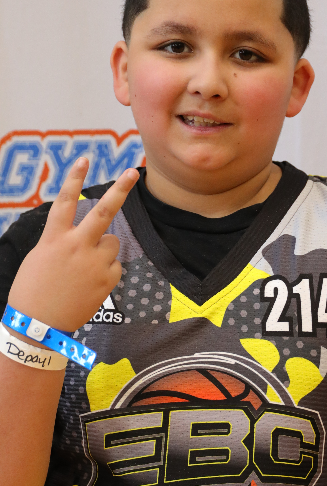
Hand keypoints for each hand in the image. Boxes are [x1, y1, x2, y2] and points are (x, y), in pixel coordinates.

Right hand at [7, 158, 138, 332]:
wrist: (38, 327)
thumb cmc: (34, 289)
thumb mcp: (40, 256)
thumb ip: (62, 239)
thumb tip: (84, 233)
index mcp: (54, 238)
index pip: (65, 201)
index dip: (74, 178)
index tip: (85, 159)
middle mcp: (76, 246)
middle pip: (103, 211)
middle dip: (120, 189)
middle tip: (132, 173)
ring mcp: (94, 263)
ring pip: (112, 242)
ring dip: (104, 249)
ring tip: (84, 269)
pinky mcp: (107, 280)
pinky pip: (114, 265)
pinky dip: (106, 271)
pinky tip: (89, 285)